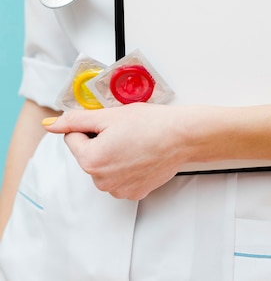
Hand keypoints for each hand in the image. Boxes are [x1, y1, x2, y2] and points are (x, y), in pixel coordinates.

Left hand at [43, 103, 192, 199]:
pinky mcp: (133, 193)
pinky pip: (119, 177)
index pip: (73, 137)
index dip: (90, 125)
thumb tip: (51, 125)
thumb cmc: (150, 124)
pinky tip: (141, 154)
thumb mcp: (109, 115)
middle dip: (100, 140)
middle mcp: (101, 181)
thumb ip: (76, 120)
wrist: (182, 137)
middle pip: (88, 154)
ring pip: (103, 166)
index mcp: (90, 160)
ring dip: (113, 154)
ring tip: (134, 142)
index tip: (109, 122)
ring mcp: (118, 190)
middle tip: (124, 130)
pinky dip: (126, 165)